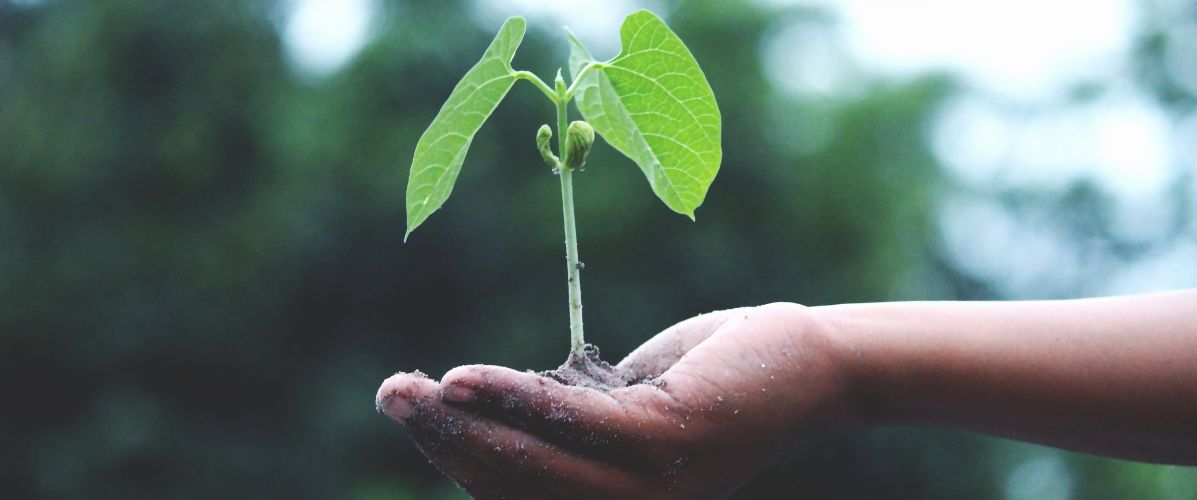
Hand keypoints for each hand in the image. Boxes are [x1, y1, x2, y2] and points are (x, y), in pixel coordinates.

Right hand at [376, 303, 852, 498]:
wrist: (811, 362)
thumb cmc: (718, 377)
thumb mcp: (630, 402)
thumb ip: (573, 417)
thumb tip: (498, 406)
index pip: (518, 494)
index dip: (458, 458)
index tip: (415, 410)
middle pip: (513, 485)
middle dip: (443, 441)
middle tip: (389, 393)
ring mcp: (651, 483)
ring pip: (532, 462)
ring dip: (460, 424)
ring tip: (406, 389)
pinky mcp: (668, 438)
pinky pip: (572, 422)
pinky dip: (512, 400)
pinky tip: (463, 379)